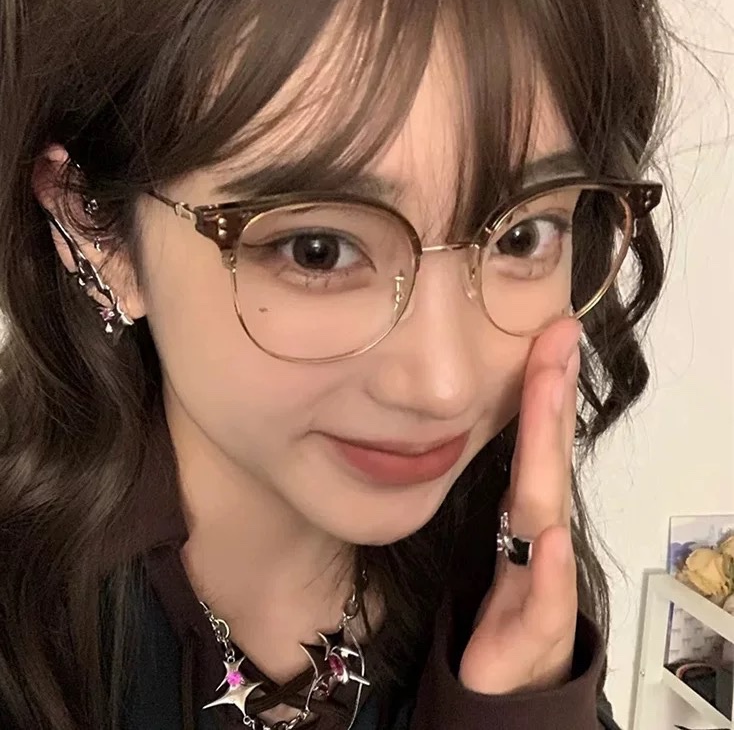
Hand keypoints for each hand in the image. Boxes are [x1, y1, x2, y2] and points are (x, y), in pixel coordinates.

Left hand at [458, 318, 581, 694]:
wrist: (509, 686)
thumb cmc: (507, 608)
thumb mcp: (497, 542)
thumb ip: (497, 495)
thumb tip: (462, 431)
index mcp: (524, 516)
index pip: (535, 445)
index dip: (541, 389)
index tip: (550, 332)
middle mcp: (540, 540)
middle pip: (546, 461)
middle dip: (550, 399)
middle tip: (557, 338)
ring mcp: (542, 583)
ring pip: (546, 515)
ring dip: (546, 453)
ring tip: (549, 391)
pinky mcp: (531, 635)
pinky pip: (542, 602)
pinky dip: (548, 569)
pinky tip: (547, 535)